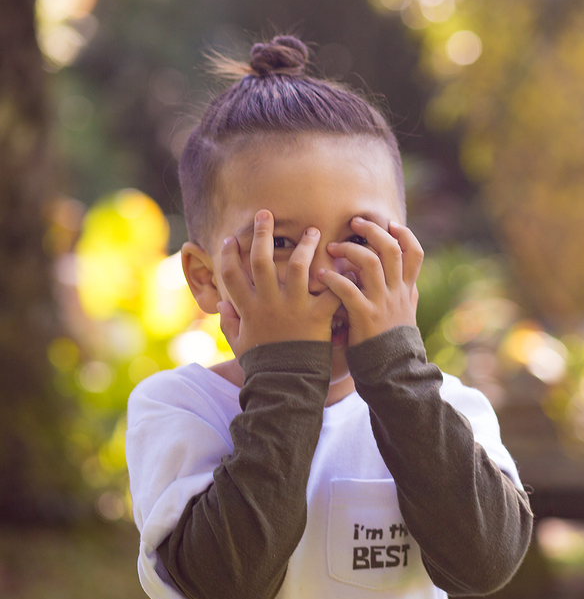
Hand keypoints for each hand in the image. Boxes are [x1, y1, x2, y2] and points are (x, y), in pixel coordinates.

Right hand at [216, 210, 340, 358]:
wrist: (287, 384)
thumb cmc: (264, 365)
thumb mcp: (240, 343)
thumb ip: (230, 323)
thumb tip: (222, 304)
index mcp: (248, 308)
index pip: (232, 273)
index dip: (229, 254)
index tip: (232, 239)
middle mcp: (268, 303)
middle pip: (261, 260)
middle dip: (262, 234)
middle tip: (267, 214)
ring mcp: (293, 308)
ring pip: (297, 266)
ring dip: (304, 246)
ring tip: (313, 231)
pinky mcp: (317, 316)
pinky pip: (330, 291)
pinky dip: (339, 277)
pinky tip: (345, 263)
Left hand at [317, 217, 422, 345]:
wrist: (392, 371)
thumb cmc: (392, 341)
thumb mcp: (406, 313)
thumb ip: (403, 292)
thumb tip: (400, 274)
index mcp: (407, 290)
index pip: (415, 253)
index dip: (405, 234)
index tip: (389, 223)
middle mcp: (397, 292)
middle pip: (391, 250)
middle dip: (372, 231)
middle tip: (353, 223)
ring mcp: (382, 303)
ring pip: (371, 262)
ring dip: (350, 250)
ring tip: (333, 247)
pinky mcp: (365, 316)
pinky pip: (348, 289)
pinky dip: (334, 278)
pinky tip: (322, 275)